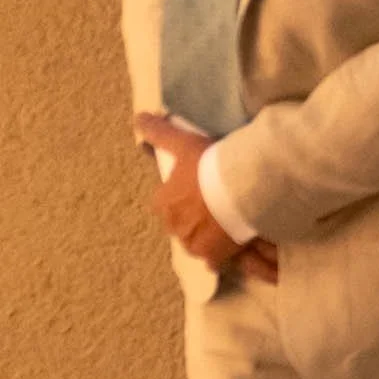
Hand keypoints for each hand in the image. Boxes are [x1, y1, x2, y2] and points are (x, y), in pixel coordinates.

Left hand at [131, 113, 269, 277]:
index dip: (183, 195)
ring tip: (228, 222)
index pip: (166, 202)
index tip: (200, 187)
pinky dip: (221, 254)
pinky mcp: (214, 257)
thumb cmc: (208, 164)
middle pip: (182, 224)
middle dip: (195, 217)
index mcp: (163, 203)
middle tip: (217, 203)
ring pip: (197, 241)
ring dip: (208, 235)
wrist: (241, 186)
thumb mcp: (182, 142)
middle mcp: (174, 227)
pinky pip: (214, 259)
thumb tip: (138, 118)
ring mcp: (193, 245)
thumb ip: (159, 132)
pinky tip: (232, 245)